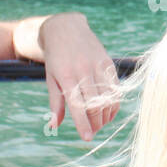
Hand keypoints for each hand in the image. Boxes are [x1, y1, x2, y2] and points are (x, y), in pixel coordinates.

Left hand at [38, 13, 119, 140]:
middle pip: (95, 104)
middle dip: (95, 123)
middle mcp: (84, 70)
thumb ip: (55, 103)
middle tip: (92, 131)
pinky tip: (108, 111)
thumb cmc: (55, 57)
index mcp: (67, 76)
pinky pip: (115, 88)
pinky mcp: (108, 62)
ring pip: (108, 97)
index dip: (83, 124)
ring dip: (106, 115)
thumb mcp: (51, 78)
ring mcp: (98, 65)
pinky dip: (114, 103)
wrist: (66, 28)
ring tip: (99, 123)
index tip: (87, 138)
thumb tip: (54, 126)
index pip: (78, 106)